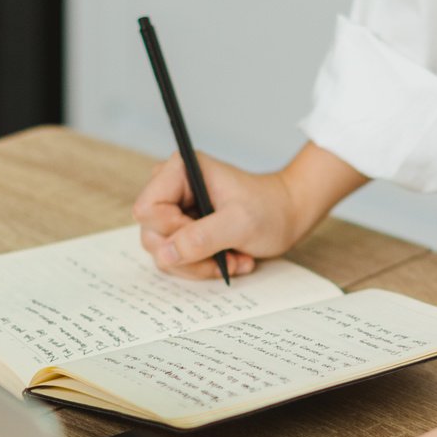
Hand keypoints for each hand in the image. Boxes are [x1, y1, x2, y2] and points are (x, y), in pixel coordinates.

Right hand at [132, 142, 367, 280]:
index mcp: (179, 171)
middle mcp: (170, 188)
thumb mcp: (240, 224)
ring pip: (163, 252)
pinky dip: (203, 265)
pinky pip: (177, 258)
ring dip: (199, 264)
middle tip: (225, 254)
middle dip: (189, 254)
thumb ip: (201, 238)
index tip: (206, 233)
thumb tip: (164, 254)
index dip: (173, 231)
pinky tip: (232, 258)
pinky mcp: (182, 229)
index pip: (147, 210)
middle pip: (151, 235)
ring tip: (234, 258)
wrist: (289, 214)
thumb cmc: (271, 209)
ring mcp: (175, 210)